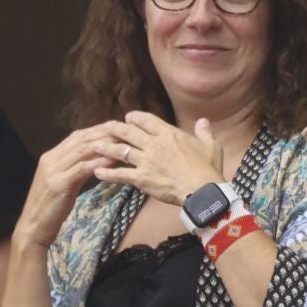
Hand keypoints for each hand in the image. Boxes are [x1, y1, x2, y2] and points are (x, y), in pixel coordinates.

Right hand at [14, 121, 133, 251]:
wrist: (33, 227)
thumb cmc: (51, 208)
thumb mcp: (64, 183)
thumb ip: (76, 169)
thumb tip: (96, 160)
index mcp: (51, 157)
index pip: (76, 136)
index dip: (97, 130)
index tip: (116, 127)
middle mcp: (51, 159)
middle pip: (81, 140)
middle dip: (103, 133)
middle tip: (124, 130)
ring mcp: (53, 171)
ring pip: (82, 151)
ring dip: (104, 145)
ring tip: (122, 143)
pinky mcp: (59, 184)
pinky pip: (82, 169)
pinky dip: (98, 163)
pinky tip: (112, 161)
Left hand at [92, 110, 225, 206]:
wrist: (202, 190)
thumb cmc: (208, 168)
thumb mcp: (211, 146)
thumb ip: (204, 132)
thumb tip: (203, 121)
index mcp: (169, 134)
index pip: (147, 121)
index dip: (135, 117)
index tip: (128, 117)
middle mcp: (154, 144)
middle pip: (129, 132)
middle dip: (115, 129)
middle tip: (106, 127)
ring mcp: (146, 161)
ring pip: (120, 150)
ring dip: (106, 147)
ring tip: (95, 145)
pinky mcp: (141, 178)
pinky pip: (120, 174)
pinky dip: (107, 173)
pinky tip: (96, 172)